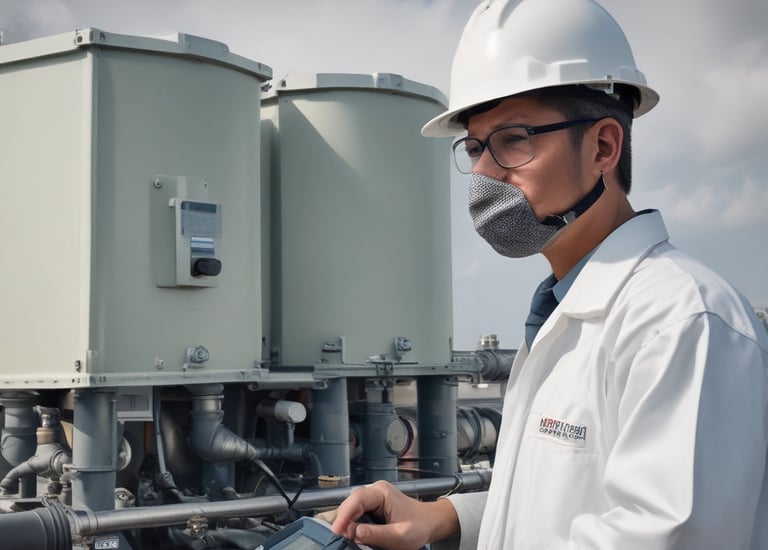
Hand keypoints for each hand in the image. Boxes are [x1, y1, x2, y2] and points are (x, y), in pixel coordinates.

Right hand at [330, 480, 458, 549]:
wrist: (431, 523)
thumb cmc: (420, 526)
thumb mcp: (399, 535)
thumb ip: (375, 534)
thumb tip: (352, 532)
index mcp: (382, 492)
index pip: (356, 500)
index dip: (344, 515)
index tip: (337, 531)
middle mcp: (375, 491)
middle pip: (350, 503)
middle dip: (343, 520)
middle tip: (340, 538)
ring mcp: (373, 498)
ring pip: (351, 509)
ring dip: (347, 523)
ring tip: (346, 537)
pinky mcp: (372, 507)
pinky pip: (357, 514)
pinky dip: (353, 525)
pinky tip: (353, 534)